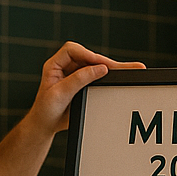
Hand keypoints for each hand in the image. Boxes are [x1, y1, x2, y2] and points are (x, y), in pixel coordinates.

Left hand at [28, 42, 144, 134]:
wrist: (46, 125)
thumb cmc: (46, 110)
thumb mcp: (61, 94)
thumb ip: (79, 79)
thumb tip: (100, 69)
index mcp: (54, 65)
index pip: (72, 50)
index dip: (88, 54)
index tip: (101, 64)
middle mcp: (65, 66)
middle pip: (88, 57)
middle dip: (106, 62)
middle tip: (125, 68)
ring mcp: (75, 74)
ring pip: (96, 65)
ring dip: (111, 68)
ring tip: (130, 70)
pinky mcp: (83, 84)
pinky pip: (97, 76)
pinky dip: (109, 77)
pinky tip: (120, 77)